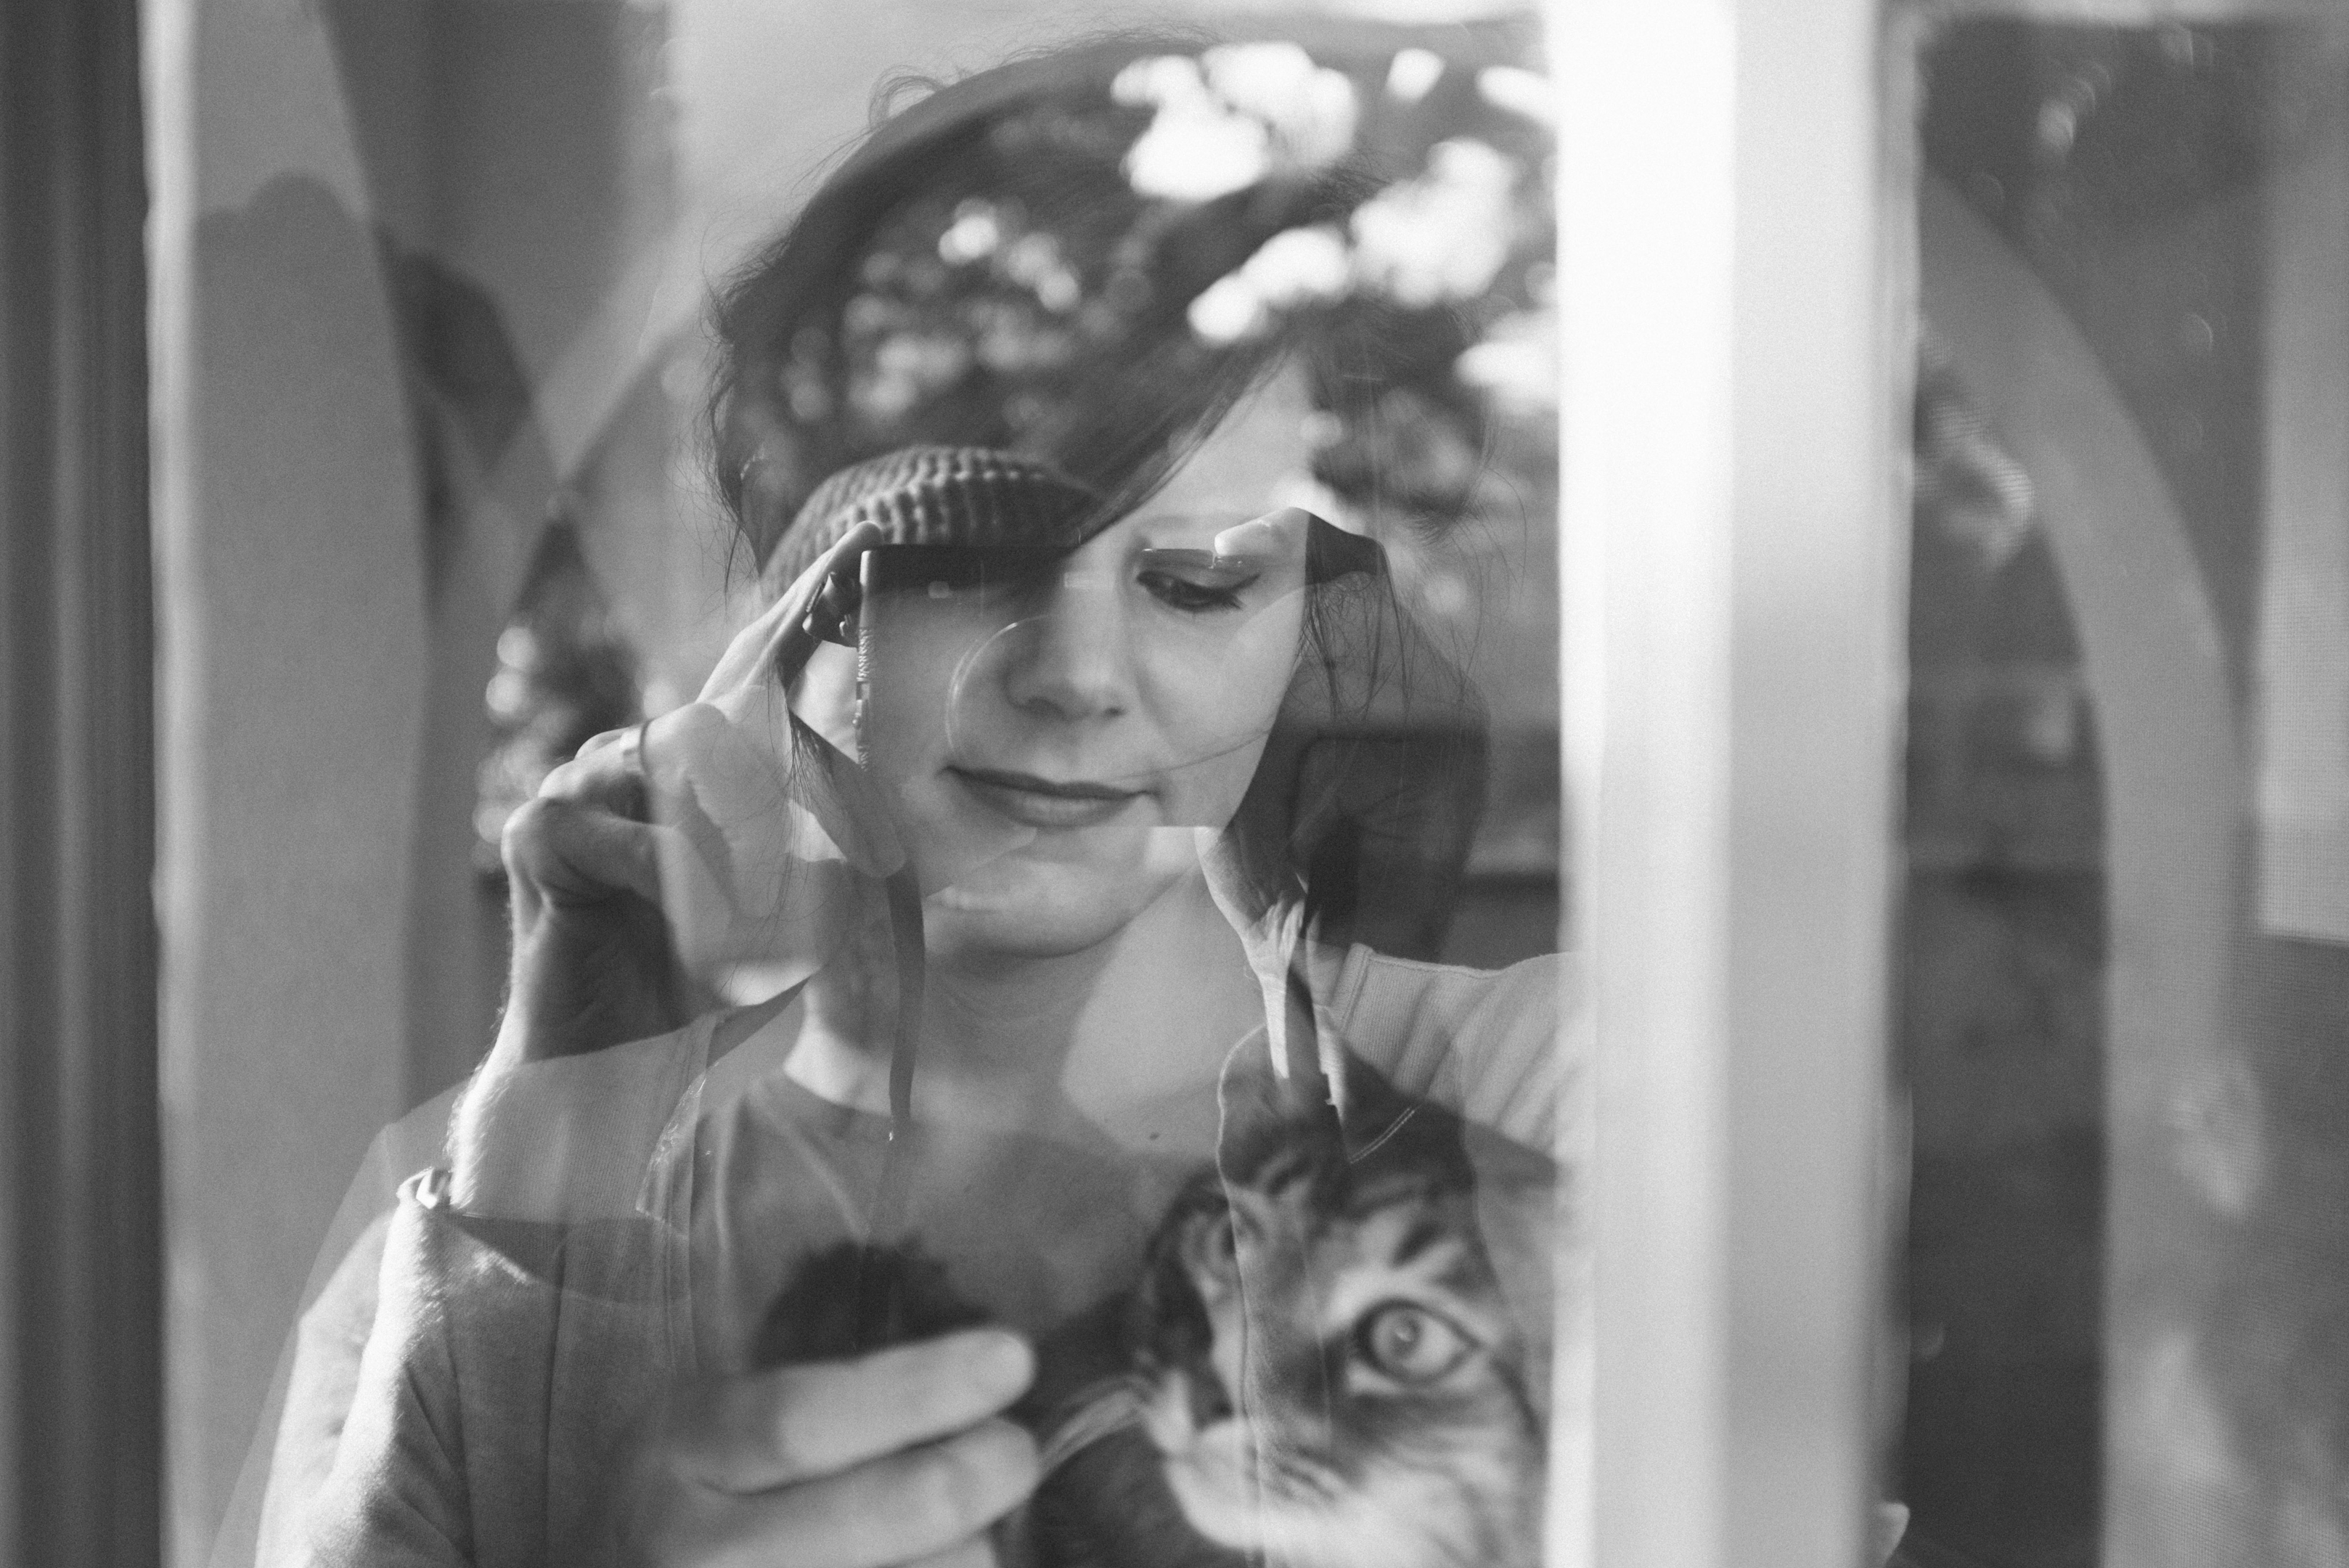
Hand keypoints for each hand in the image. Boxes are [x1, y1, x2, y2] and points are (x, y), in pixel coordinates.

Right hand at [492, 521, 887, 1066]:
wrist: (614, 1068)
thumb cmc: (698, 985)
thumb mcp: (791, 907)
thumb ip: (822, 839)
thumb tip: (865, 782)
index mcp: (690, 766)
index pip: (751, 674)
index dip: (801, 611)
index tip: (859, 546)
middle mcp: (632, 755)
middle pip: (726, 733)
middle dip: (768, 816)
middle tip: (770, 894)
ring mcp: (579, 784)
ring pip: (685, 780)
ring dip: (728, 865)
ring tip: (728, 931)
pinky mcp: (543, 830)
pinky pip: (639, 839)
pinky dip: (673, 891)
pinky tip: (669, 930)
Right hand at [617, 1329, 1039, 1567]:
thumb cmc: (690, 1492)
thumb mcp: (716, 1425)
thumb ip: (822, 1405)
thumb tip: (979, 1375)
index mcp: (683, 1450)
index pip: (806, 1420)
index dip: (920, 1391)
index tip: (1011, 1359)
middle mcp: (695, 1549)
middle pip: (864, 1518)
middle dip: (964, 1479)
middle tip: (1016, 1453)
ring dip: (964, 1555)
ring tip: (979, 1527)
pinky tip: (953, 1563)